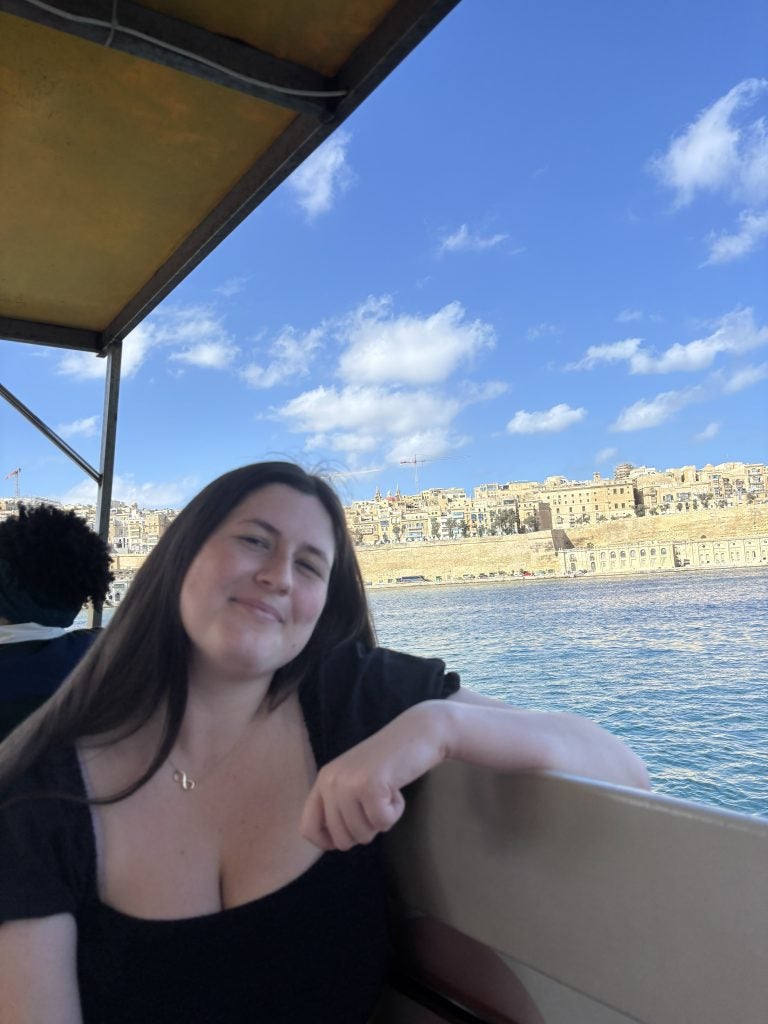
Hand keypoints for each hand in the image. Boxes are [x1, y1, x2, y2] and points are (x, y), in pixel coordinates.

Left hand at [299, 702, 446, 850]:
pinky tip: (397, 791)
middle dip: (364, 832)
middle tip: (377, 806)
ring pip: (362, 834)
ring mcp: (349, 783)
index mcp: (323, 780)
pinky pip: (382, 824)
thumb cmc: (389, 762)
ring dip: (381, 821)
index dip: (329, 842)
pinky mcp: (370, 785)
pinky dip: (395, 813)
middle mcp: (330, 781)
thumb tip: (332, 843)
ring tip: (387, 794)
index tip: (350, 836)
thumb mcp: (353, 781)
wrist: (417, 732)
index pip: (308, 828)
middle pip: (340, 839)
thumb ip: (339, 804)